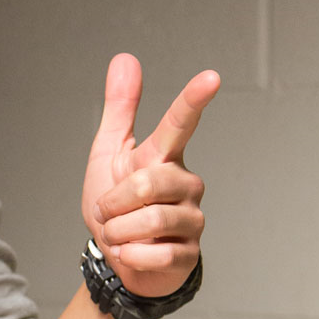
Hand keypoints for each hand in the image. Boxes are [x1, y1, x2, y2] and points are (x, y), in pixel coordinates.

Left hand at [81, 53, 219, 300]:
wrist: (120, 261)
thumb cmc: (117, 203)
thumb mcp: (109, 154)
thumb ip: (120, 109)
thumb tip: (125, 57)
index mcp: (164, 156)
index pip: (180, 123)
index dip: (193, 100)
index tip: (211, 77)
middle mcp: (186, 183)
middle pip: (147, 183)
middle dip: (113, 202)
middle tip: (106, 212)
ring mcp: (192, 219)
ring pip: (149, 221)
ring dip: (118, 231)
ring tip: (119, 234)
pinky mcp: (189, 253)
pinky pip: (154, 254)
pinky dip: (130, 256)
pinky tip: (132, 253)